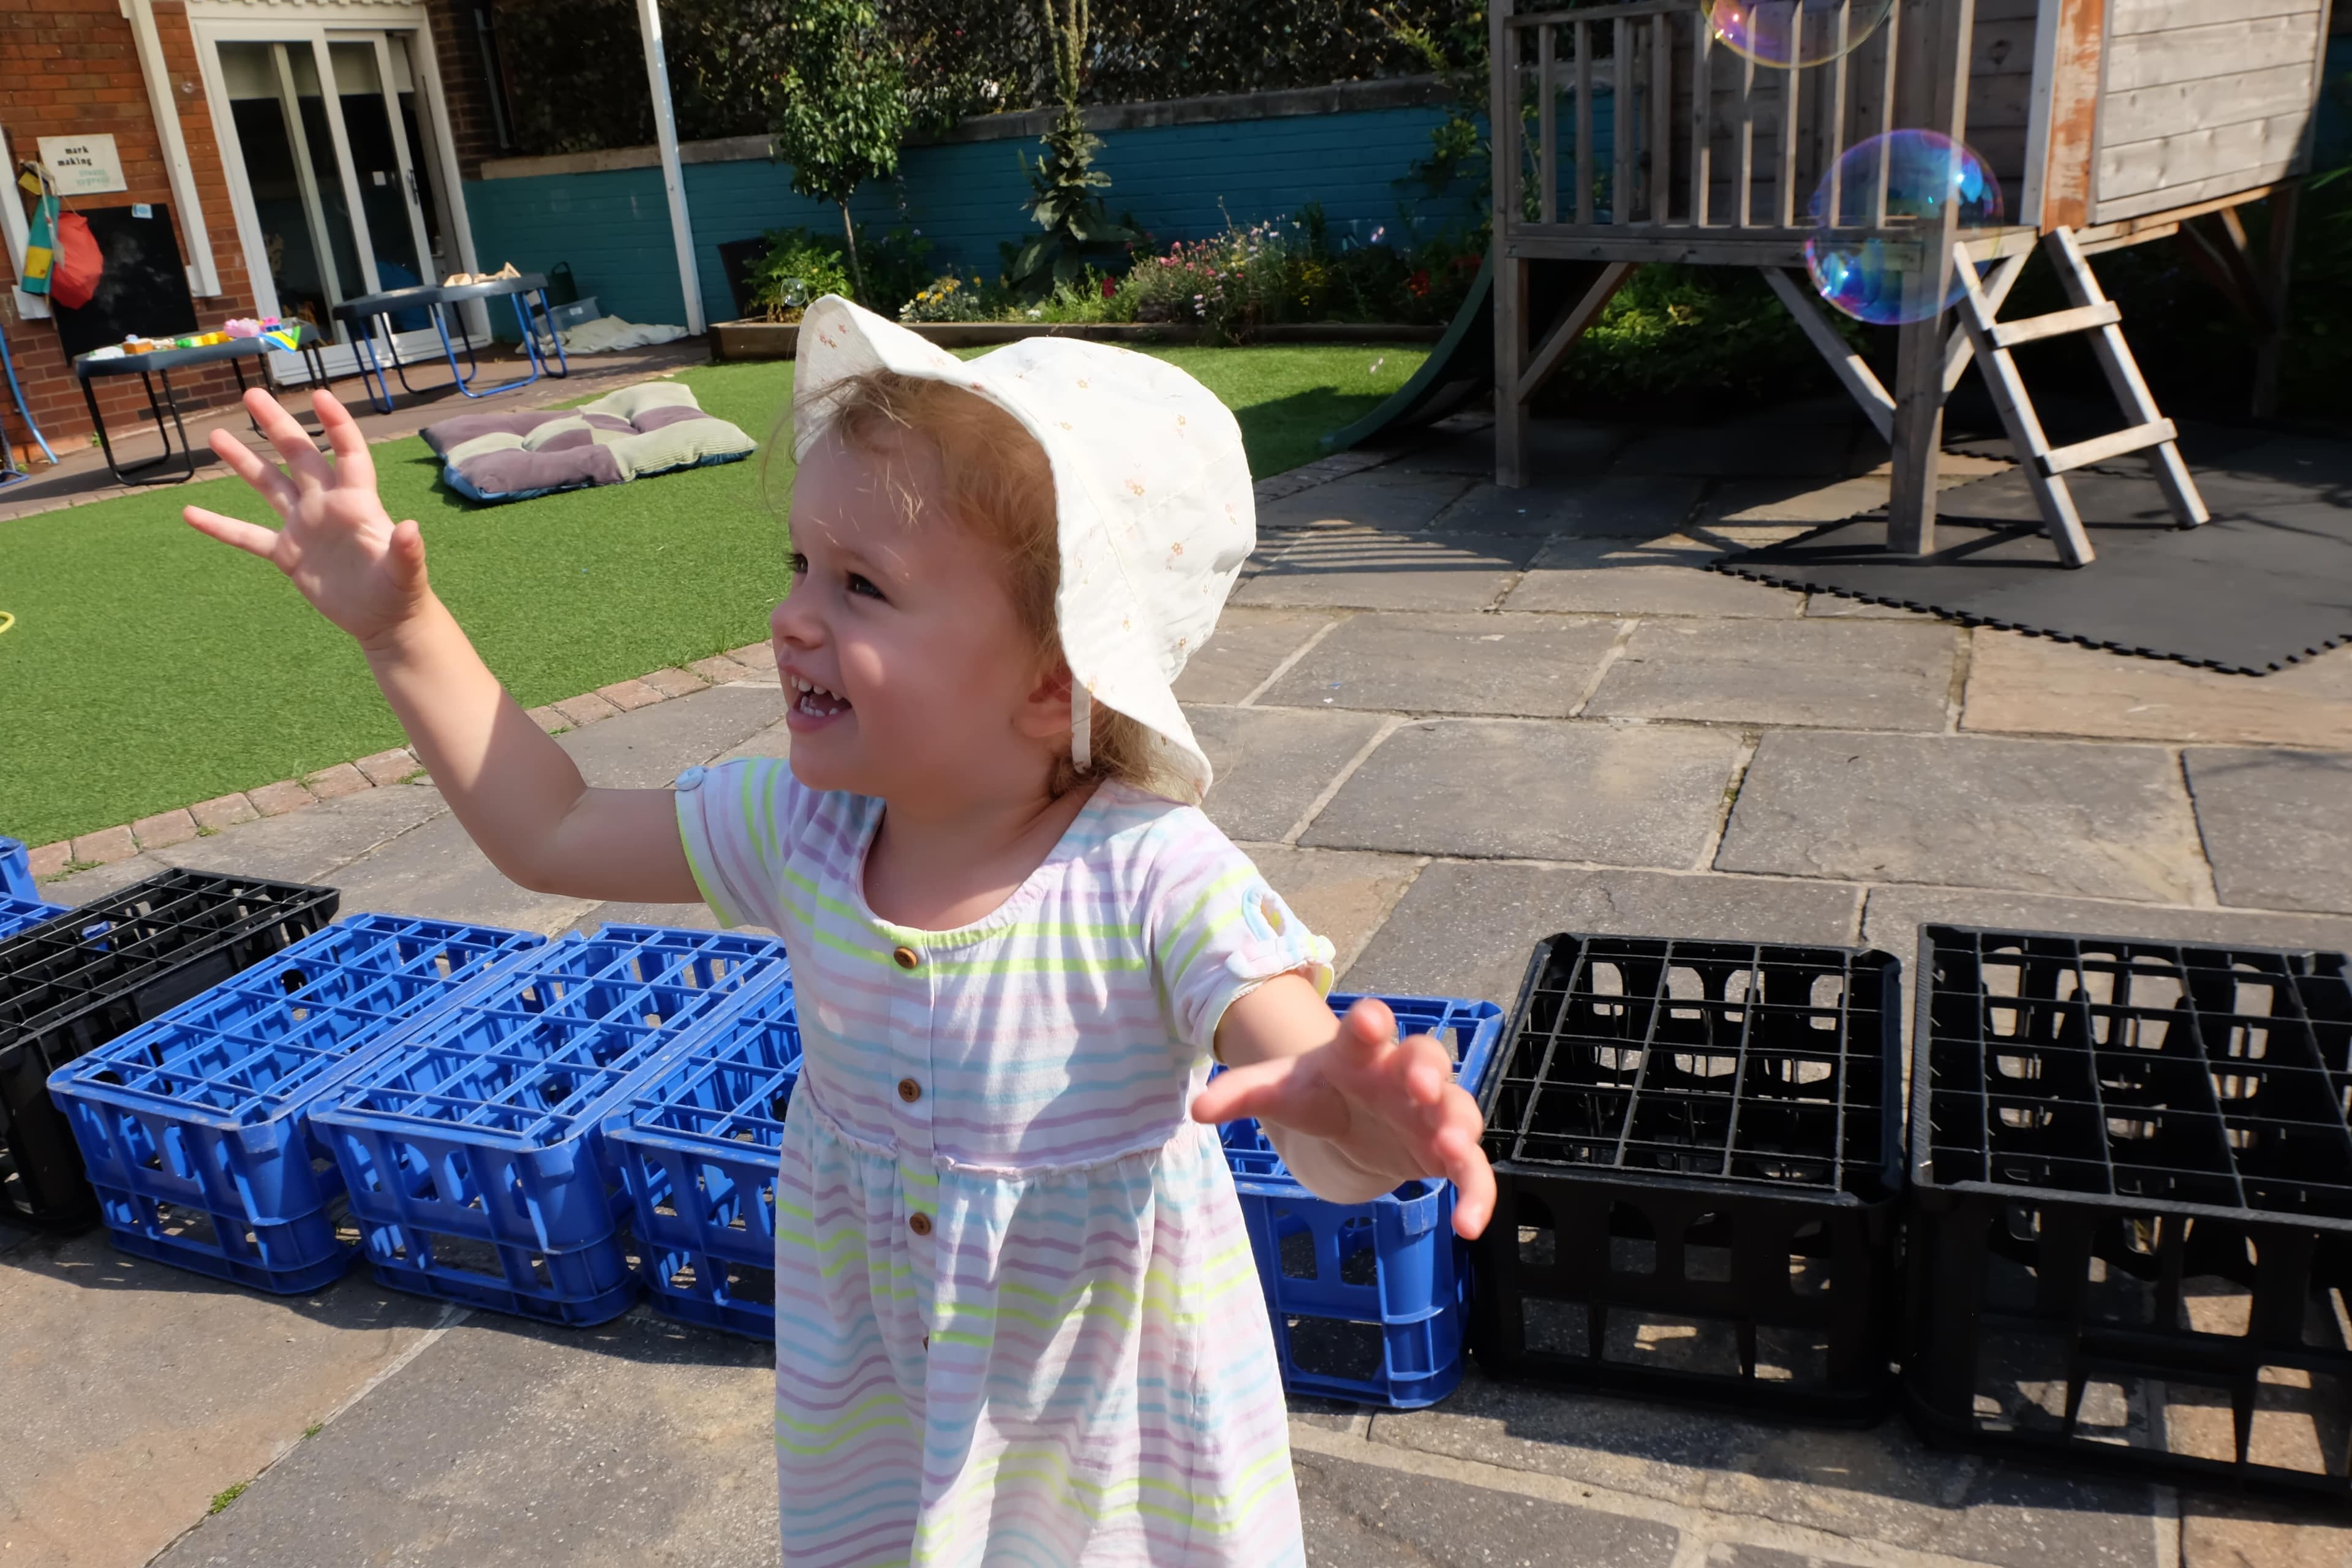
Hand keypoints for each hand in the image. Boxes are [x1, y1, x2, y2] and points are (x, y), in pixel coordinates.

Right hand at [184, 388, 429, 650]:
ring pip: (269, 486)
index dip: (337, 425)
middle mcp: (326, 505)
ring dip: (244, 461)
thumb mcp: (405, 573)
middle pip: (300, 456)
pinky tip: (189, 513)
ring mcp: (304, 527)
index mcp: (357, 502)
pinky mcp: (288, 553)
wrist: (384, 621)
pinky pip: (247, 536)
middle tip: (252, 394)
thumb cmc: (401, 593)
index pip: (349, 453)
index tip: (320, 395)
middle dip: (278, 425)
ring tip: (216, 435)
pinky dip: (219, 525)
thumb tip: (410, 528)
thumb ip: (406, 551)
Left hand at [1192, 996, 1495, 1238]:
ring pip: (1458, 1109)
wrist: (1348, 1121)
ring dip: (1459, 1126)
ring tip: (1453, 1148)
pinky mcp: (1447, 1151)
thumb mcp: (1281, 1091)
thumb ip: (1243, 1094)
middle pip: (1425, 1058)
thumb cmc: (1319, 1094)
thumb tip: (1197, 1108)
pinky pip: (1473, 1171)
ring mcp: (1431, 1111)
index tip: (1368, 1021)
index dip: (1369, 1023)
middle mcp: (1403, 1074)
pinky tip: (1468, 1227)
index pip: (1366, 1029)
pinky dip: (1478, 1195)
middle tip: (1420, 1084)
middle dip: (1425, 1068)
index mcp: (1360, 1051)